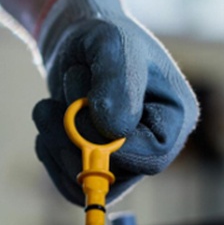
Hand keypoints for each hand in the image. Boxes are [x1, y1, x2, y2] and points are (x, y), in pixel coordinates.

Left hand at [32, 0, 198, 205]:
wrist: (78, 47)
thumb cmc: (102, 40)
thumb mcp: (111, 45)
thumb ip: (118, 81)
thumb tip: (114, 129)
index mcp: (175, 118)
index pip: (152, 157)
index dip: (112, 147)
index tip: (82, 108)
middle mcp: (154, 146)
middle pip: (115, 174)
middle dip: (73, 141)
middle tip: (49, 106)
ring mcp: (124, 162)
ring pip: (87, 183)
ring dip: (56, 145)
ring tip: (47, 108)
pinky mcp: (96, 169)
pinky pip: (68, 185)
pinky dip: (49, 154)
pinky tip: (47, 125)